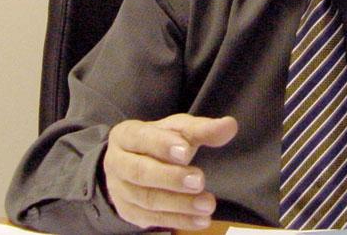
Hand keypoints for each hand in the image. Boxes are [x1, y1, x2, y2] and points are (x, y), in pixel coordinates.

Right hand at [103, 113, 237, 230]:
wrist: (133, 162)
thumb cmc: (160, 140)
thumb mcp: (178, 129)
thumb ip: (201, 128)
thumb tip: (229, 125)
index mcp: (126, 135)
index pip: (142, 138)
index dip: (163, 145)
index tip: (187, 151)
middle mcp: (117, 163)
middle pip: (141, 172)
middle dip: (171, 178)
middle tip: (199, 181)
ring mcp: (119, 190)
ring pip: (147, 199)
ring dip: (179, 204)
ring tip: (208, 204)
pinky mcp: (128, 212)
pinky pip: (151, 219)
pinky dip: (178, 221)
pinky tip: (201, 220)